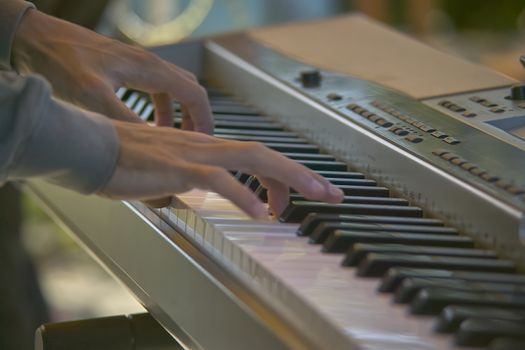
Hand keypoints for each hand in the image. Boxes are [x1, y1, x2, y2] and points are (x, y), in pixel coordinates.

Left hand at [12, 8, 212, 132]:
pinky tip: (147, 124)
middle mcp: (148, 63)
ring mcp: (136, 64)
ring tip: (173, 138)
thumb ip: (126, 121)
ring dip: (177, 114)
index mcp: (149, 69)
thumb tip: (153, 146)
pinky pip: (154, 88)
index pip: (194, 94)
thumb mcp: (94, 98)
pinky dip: (159, 108)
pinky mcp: (122, 67)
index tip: (209, 140)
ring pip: (172, 89)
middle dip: (196, 117)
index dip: (206, 119)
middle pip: (189, 89)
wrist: (32, 37)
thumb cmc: (59, 62)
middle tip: (196, 142)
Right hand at [101, 122, 343, 218]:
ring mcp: (194, 155)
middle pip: (267, 155)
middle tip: (331, 193)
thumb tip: (194, 200)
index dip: (283, 175)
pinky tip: (261, 214)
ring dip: (289, 178)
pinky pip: (218, 181)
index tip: (299, 195)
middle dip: (304, 174)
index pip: (255, 157)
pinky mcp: (178, 168)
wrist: (89, 147)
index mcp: (205, 149)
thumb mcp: (163, 175)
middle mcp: (206, 147)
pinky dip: (243, 196)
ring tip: (316, 196)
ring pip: (254, 159)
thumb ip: (184, 186)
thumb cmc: (121, 162)